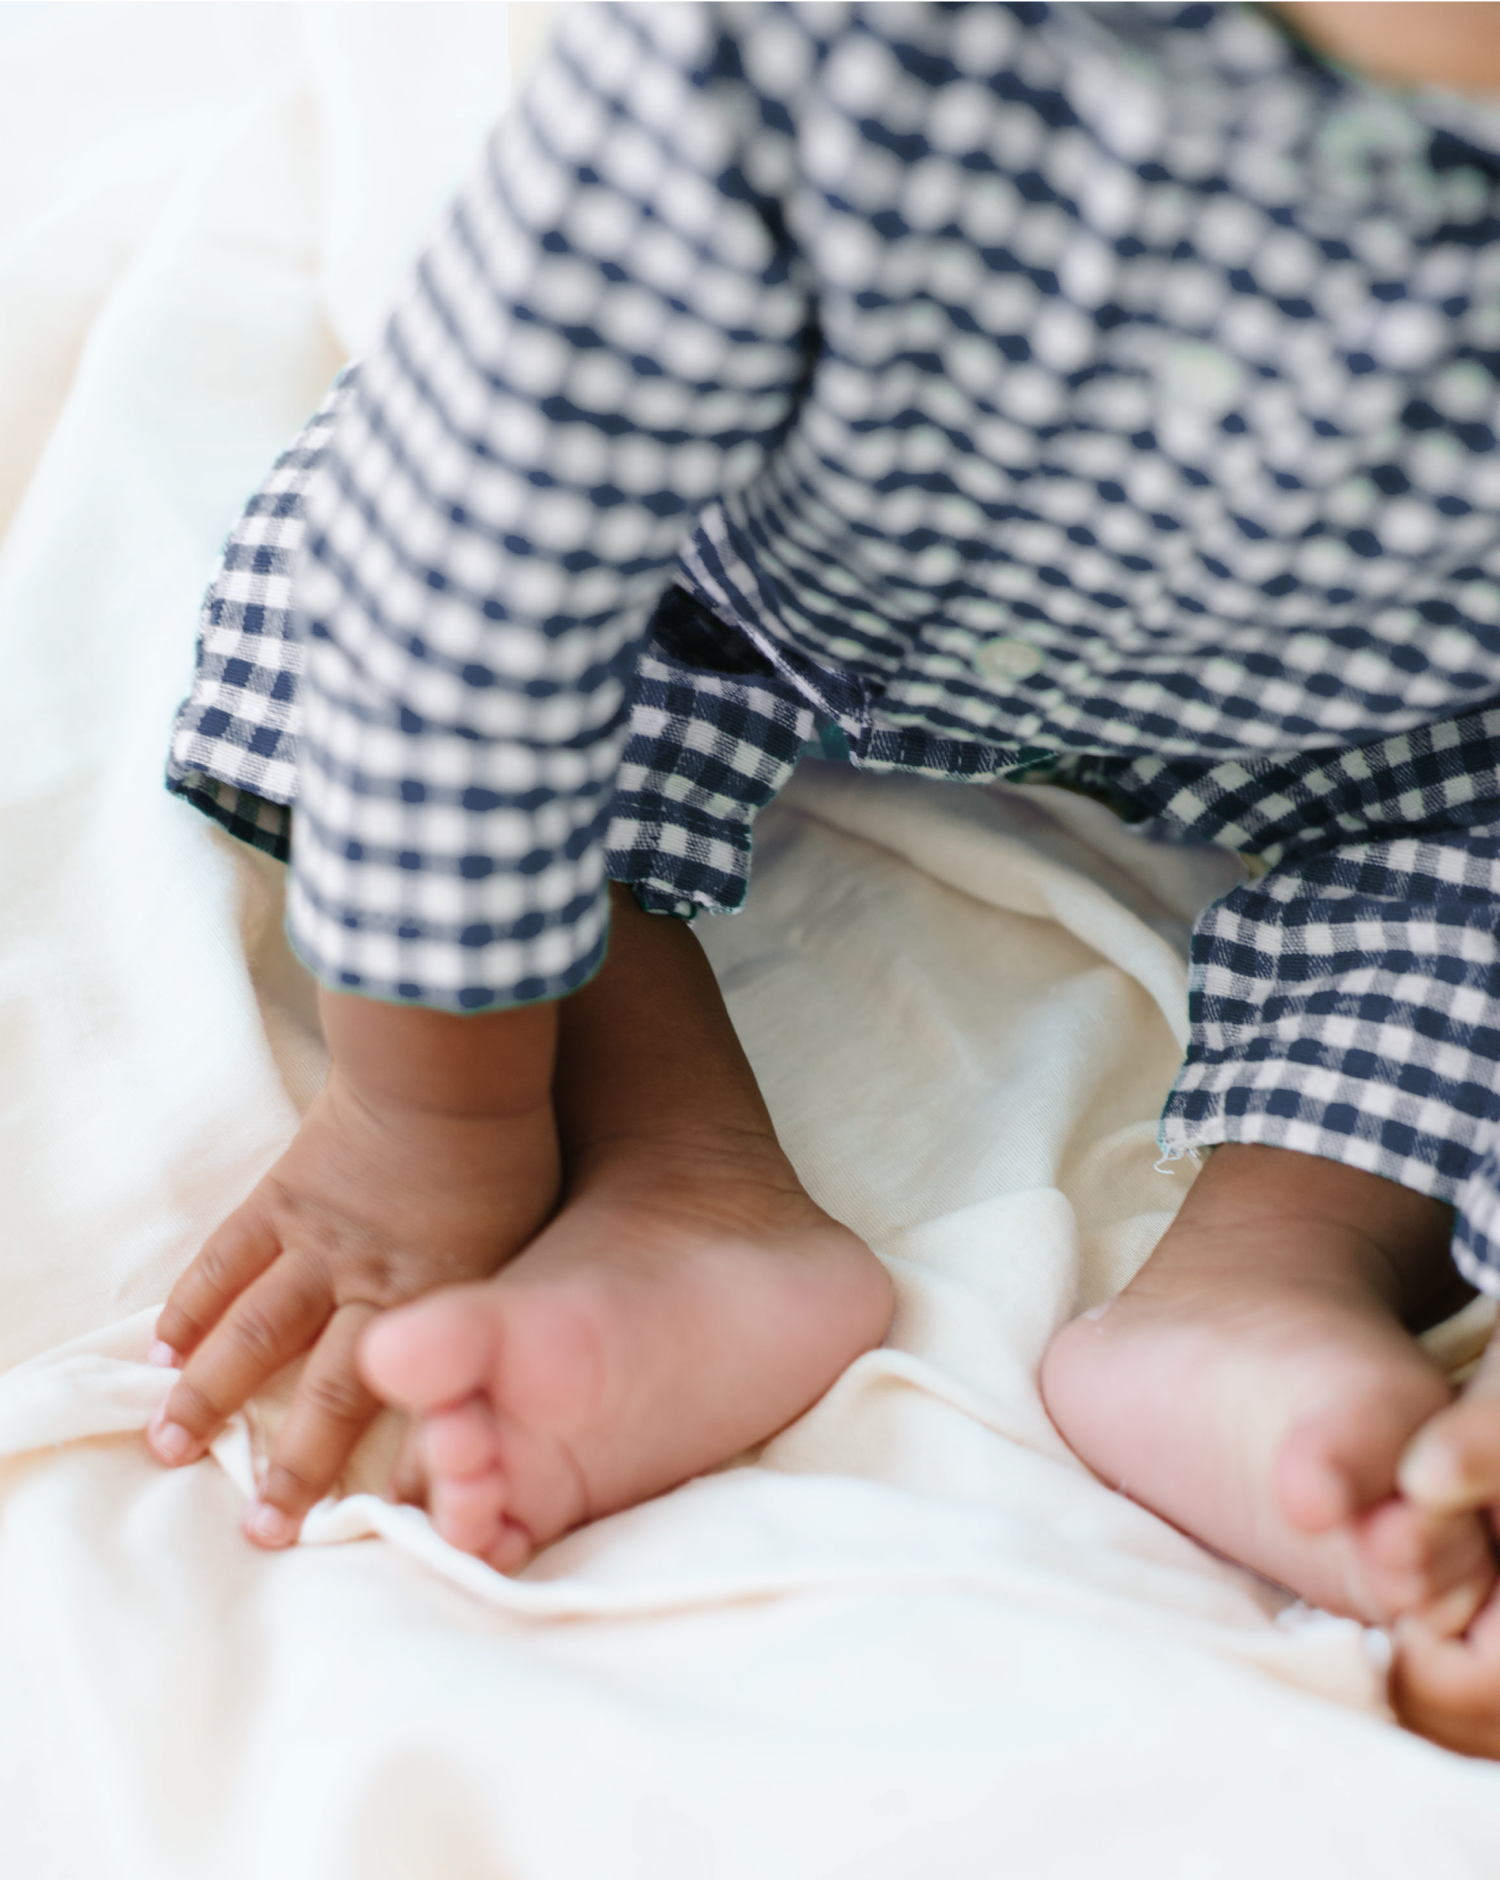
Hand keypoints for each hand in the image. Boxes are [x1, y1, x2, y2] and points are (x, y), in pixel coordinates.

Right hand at [148, 992, 560, 1543]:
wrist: (451, 1068)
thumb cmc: (505, 1144)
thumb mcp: (524, 1236)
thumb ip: (491, 1297)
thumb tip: (491, 1351)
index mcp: (440, 1302)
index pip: (408, 1405)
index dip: (386, 1468)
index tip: (365, 1524)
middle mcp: (373, 1287)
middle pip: (324, 1395)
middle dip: (288, 1468)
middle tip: (258, 1530)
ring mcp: (318, 1243)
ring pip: (253, 1335)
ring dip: (208, 1395)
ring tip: (172, 1446)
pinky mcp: (281, 1198)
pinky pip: (225, 1262)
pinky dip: (190, 1306)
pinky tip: (164, 1345)